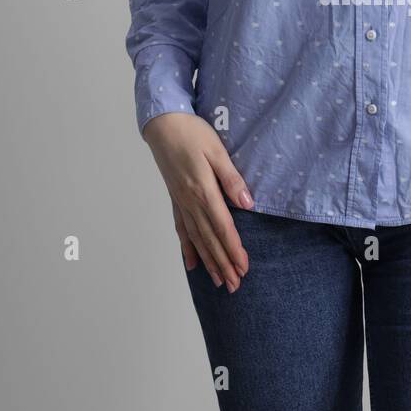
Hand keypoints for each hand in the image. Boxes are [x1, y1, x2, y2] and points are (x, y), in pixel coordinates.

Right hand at [142, 112, 251, 291]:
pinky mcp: (176, 199)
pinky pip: (182, 229)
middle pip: (210, 239)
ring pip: (196, 239)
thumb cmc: (192, 133)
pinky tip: (192, 264)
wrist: (163, 124)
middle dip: (223, 263)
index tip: (243, 267)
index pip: (223, 227)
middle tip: (234, 285)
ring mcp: (181, 203)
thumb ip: (231, 179)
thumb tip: (247, 204)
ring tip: (218, 281)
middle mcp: (190, 202)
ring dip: (208, 261)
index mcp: (203, 191)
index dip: (234, 249)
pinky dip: (187, 248)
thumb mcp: (217, 151)